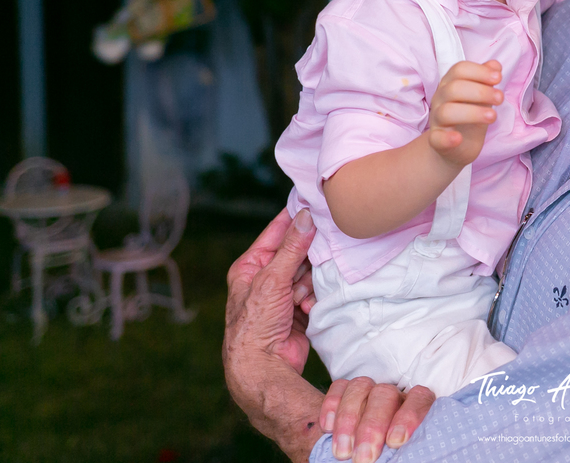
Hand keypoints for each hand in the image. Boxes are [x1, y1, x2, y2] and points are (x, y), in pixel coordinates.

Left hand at [225, 208, 316, 374]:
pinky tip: (305, 309)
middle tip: (318, 256)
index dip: (294, 217)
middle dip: (307, 258)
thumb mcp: (272, 280)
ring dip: (308, 283)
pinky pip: (314, 290)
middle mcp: (266, 276)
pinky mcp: (298, 308)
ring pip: (309, 271)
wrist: (264, 367)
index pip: (276, 231)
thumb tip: (305, 217)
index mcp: (251, 265)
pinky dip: (313, 298)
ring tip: (299, 298)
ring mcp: (283, 293)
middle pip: (297, 251)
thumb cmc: (255, 324)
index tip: (314, 202)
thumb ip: (292, 248)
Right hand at [318, 378, 435, 460]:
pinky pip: (339, 387)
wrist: (367, 455)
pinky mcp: (348, 391)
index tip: (395, 442)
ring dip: (348, 419)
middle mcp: (396, 395)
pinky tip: (327, 427)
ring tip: (343, 452)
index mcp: (417, 408)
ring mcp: (371, 390)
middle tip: (363, 457)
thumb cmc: (391, 457)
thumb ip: (402, 453)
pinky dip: (332, 405)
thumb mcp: (399, 456)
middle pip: (385, 395)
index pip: (419, 399)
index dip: (408, 417)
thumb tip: (398, 458)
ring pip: (361, 387)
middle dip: (372, 426)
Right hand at [427, 60, 502, 167]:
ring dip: (473, 112)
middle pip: (454, 88)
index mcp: (450, 84)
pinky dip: (447, 138)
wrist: (458, 147)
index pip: (459, 70)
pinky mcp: (437, 141)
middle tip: (500, 98)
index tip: (498, 78)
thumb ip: (486, 80)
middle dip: (481, 91)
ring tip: (493, 116)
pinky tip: (458, 138)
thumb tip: (495, 65)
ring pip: (447, 111)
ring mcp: (436, 120)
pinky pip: (436, 138)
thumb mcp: (481, 96)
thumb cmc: (470, 116)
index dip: (479, 71)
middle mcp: (440, 99)